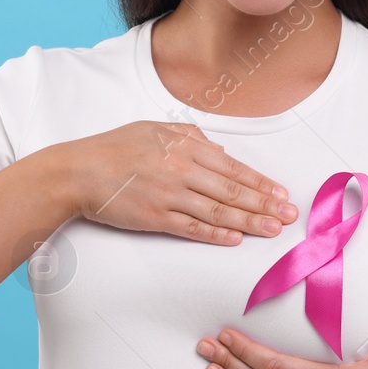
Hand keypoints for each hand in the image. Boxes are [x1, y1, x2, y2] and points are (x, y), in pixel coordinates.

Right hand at [59, 121, 297, 244]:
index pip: (233, 168)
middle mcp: (182, 170)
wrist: (79, 171)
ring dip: (249, 222)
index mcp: (185, 146)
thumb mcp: (156, 129)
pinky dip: (216, 235)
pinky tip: (235, 239)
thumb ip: (190, 137)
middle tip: (288, 215)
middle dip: (265, 204)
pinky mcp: (156, 218)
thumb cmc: (116, 148)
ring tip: (272, 230)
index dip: (260, 183)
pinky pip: (192, 228)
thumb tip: (219, 151)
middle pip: (232, 191)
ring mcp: (170, 195)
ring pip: (218, 212)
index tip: (281, 193)